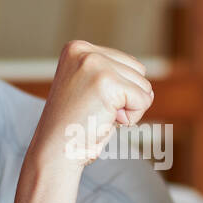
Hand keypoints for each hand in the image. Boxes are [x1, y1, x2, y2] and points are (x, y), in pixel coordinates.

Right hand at [30, 40, 153, 172]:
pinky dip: (132, 117)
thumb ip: (113, 78)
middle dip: (126, 98)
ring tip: (99, 116)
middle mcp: (84, 51)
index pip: (127, 63)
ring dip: (128, 109)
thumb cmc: (74, 129)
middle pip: (139, 70)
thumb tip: (149, 90)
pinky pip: (143, 100)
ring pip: (144, 85)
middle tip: (96, 112)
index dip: (118, 91)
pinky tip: (105, 120)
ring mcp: (95, 64)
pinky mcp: (107, 82)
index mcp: (77, 48)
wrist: (54, 153)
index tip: (90, 104)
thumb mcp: (89, 91)